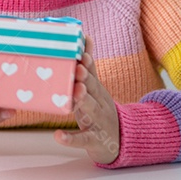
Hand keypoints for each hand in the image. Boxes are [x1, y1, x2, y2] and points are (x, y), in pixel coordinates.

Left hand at [54, 36, 119, 164]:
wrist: (122, 142)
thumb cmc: (100, 110)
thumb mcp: (97, 89)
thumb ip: (89, 66)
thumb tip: (85, 36)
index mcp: (98, 90)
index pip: (93, 74)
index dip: (88, 64)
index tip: (81, 52)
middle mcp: (100, 104)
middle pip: (94, 90)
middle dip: (87, 79)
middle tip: (78, 69)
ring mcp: (98, 122)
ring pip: (91, 110)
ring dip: (83, 101)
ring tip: (76, 93)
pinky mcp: (94, 140)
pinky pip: (82, 139)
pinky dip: (70, 138)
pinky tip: (58, 136)